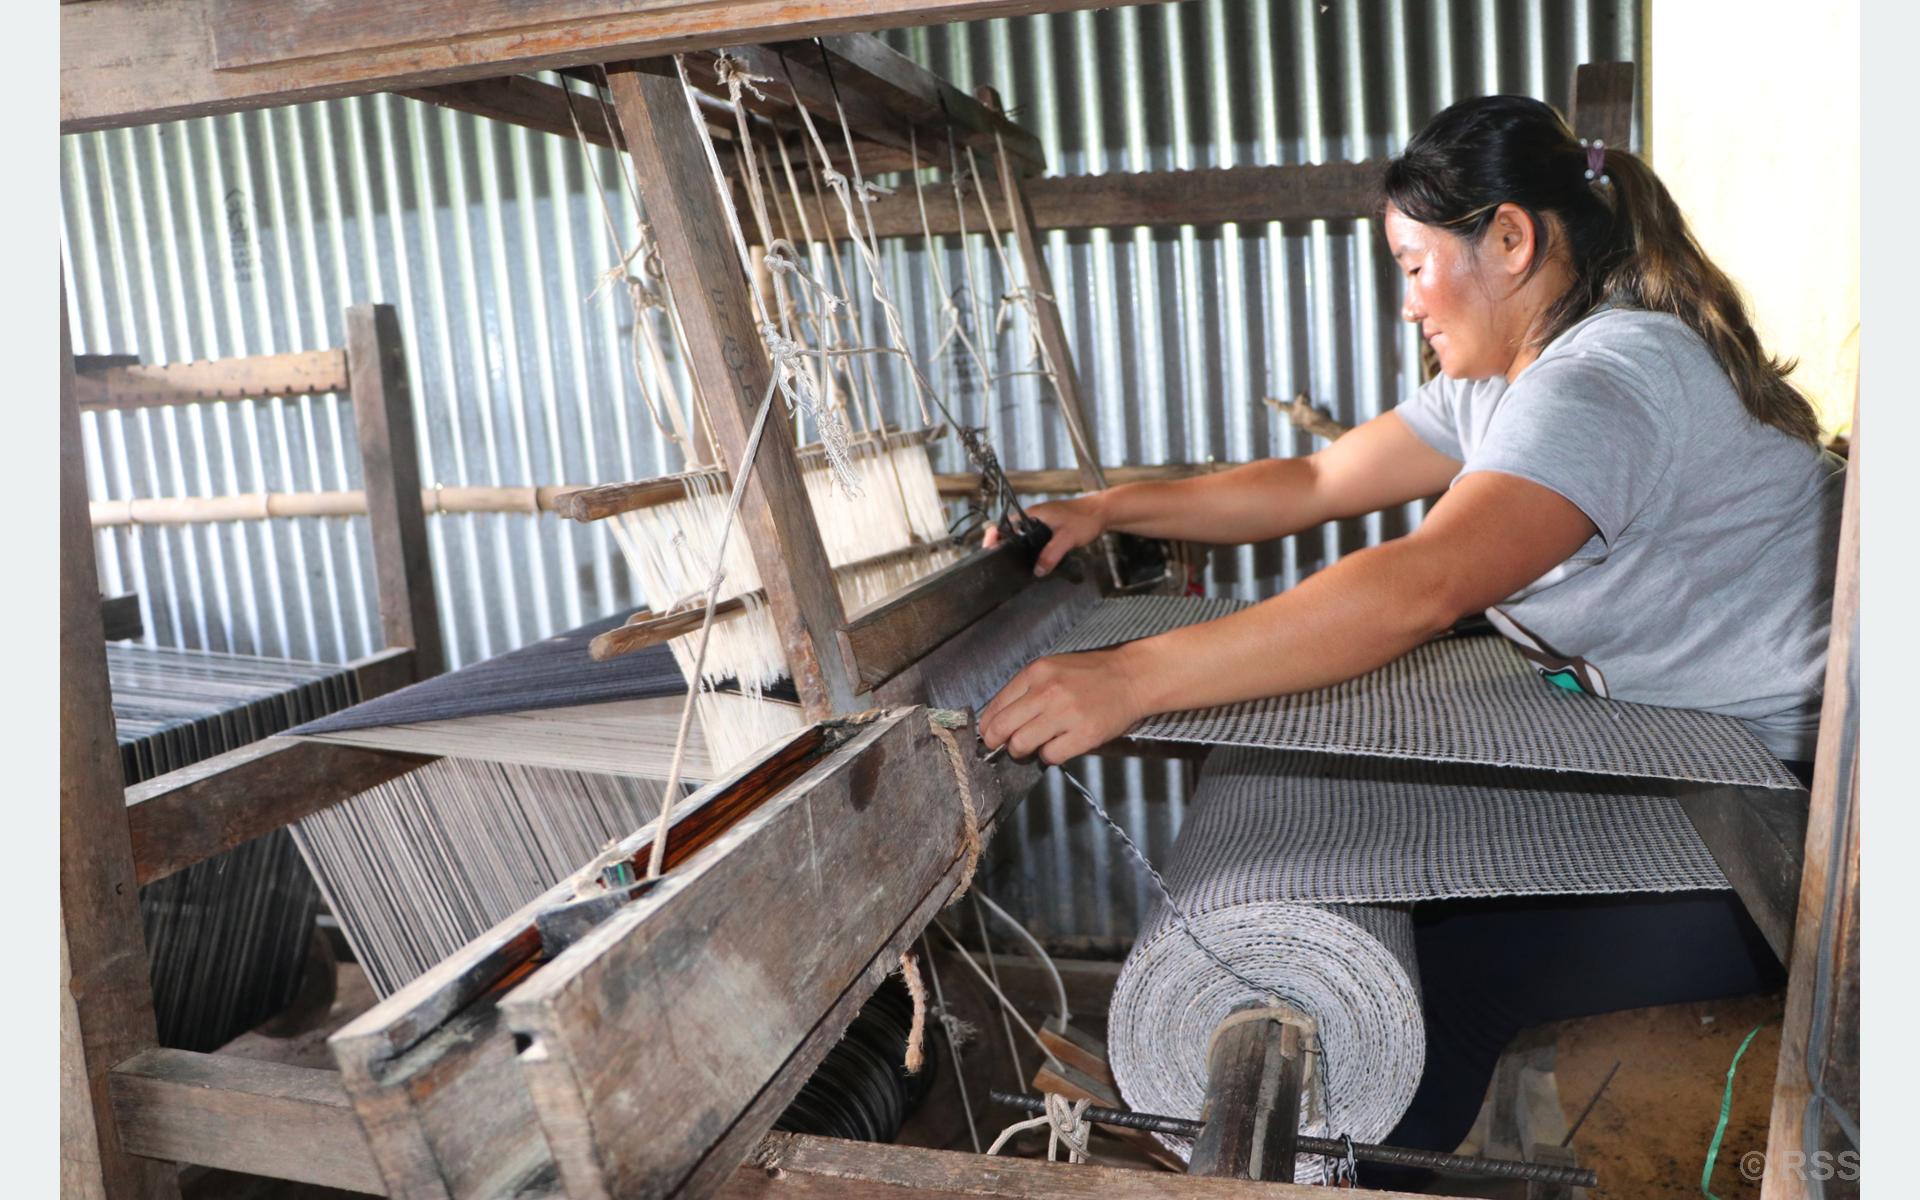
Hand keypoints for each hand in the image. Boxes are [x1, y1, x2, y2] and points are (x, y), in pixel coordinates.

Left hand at [978, 646, 1148, 764]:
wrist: (1132, 677)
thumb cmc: (1091, 675)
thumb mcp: (1053, 669)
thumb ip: (1025, 690)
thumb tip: (997, 720)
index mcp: (1036, 673)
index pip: (994, 707)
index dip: (988, 727)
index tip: (990, 735)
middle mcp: (1048, 691)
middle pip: (1001, 728)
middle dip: (998, 742)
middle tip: (1007, 745)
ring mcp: (1066, 714)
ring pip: (1021, 745)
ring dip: (1023, 751)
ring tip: (1035, 745)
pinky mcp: (1084, 734)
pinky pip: (1050, 756)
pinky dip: (1049, 756)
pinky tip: (1059, 746)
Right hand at [982, 494, 1106, 576]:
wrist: (1102, 512)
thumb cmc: (1085, 518)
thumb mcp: (1067, 538)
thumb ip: (1051, 555)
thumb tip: (1038, 571)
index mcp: (1033, 515)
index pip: (1005, 523)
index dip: (993, 536)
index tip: (989, 549)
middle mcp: (1034, 517)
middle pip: (1010, 532)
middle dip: (1003, 545)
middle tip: (1000, 562)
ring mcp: (1041, 522)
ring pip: (1022, 536)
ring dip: (1018, 548)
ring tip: (1014, 563)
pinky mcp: (1049, 528)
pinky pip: (1033, 539)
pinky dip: (1030, 548)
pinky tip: (1035, 560)